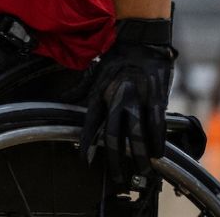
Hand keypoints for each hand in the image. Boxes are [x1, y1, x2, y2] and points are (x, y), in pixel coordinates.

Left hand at [80, 18, 176, 187]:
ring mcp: (138, 99)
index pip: (91, 123)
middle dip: (115, 159)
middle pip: (115, 135)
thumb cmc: (117, 60)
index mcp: (101, 94)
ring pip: (137, 134)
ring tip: (141, 170)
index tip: (85, 161)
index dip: (87, 143)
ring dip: (139, 156)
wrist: (141, 42)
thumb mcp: (95, 75)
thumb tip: (61, 100)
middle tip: (116, 177)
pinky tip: (158, 154)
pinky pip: (157, 125)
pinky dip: (157, 142)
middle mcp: (118, 99)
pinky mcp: (157, 98)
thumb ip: (80, 90)